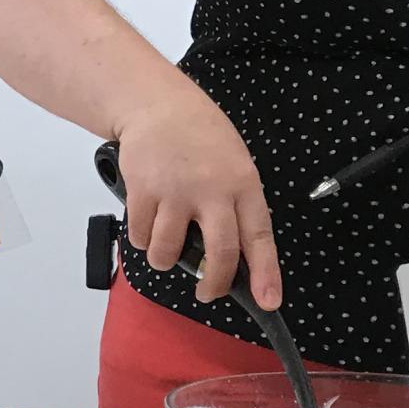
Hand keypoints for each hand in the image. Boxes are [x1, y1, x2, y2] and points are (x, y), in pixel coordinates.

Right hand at [114, 84, 281, 309]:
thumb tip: (227, 254)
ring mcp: (175, 192)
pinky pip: (140, 236)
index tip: (268, 302)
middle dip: (212, 284)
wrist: (157, 105)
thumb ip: (234, 204)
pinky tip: (148, 223)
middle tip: (206, 293)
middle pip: (217, 254)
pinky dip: (142, 239)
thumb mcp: (234, 164)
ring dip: (165, 260)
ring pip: (168, 252)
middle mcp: (212, 191)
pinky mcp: (142, 191)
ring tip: (166, 249)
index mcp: (243, 184)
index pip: (259, 237)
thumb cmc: (200, 136)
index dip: (265, 274)